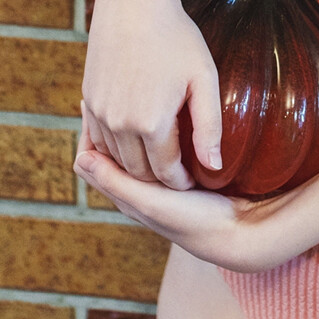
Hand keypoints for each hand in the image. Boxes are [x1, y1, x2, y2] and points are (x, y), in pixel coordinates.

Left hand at [74, 107, 306, 271]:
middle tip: (107, 87)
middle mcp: (138, 188)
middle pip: (109, 148)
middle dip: (104, 121)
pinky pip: (156, 146)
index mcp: (126, 194)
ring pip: (133, 145)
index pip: (92, 158)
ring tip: (130, 93)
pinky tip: (163, 110)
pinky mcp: (180, 173)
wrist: (238, 232)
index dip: (88, 131)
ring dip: (127, 123)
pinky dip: (151, 129)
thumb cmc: (194, 220)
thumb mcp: (151, 203)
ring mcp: (159, 181)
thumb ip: (118, 183)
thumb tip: (80, 157)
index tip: (89, 100)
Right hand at [81, 0, 223, 190]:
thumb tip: (213, 167)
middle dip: (159, 180)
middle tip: (177, 176)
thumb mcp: (203, 78)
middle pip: (139, 172)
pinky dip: (113, 151)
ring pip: (116, 160)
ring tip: (156, 163)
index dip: (181, 182)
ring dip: (134, 167)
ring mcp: (100, 113)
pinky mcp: (88, 100)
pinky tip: (131, 145)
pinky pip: (98, 140)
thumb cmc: (176, 36)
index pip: (166, 173)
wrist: (133, 0)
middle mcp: (120, 124)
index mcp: (151, 123)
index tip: (193, 180)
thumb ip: (209, 126)